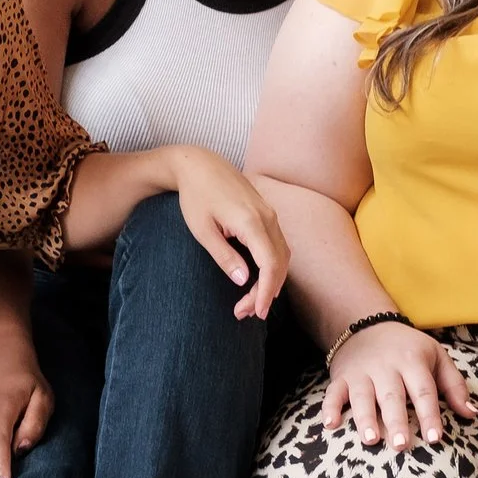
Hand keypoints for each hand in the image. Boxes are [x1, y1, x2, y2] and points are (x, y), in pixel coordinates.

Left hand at [169, 146, 287, 319]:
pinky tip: (259, 280)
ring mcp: (270, 213)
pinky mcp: (266, 212)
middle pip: (279, 263)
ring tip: (250, 302)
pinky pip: (277, 244)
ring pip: (282, 255)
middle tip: (245, 313)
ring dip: (270, 280)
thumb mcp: (202, 229)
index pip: (270, 264)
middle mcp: (267, 217)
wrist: (199, 164)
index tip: (256, 312)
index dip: (265, 292)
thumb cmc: (195, 196)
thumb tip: (243, 280)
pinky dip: (272, 265)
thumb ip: (223, 255)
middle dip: (266, 292)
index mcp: (251, 222)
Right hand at [323, 320, 475, 450]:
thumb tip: (471, 415)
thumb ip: (455, 386)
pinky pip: (333, 392)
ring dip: (364, 417)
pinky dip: (329, 407)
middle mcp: (386, 367)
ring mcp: (361, 372)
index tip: (435, 438)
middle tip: (401, 444)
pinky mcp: (341, 376)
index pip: (423, 391)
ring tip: (370, 439)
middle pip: (392, 395)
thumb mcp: (437, 357)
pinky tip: (330, 424)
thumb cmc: (409, 348)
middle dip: (395, 420)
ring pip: (362, 396)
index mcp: (413, 361)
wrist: (368, 324)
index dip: (429, 414)